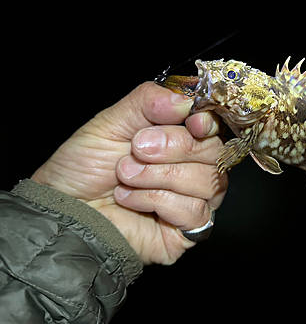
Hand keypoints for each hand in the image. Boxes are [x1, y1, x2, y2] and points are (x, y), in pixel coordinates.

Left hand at [31, 82, 227, 264]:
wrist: (66, 210)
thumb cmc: (85, 168)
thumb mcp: (111, 122)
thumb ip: (147, 102)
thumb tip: (184, 100)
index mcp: (180, 136)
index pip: (214, 125)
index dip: (209, 122)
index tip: (193, 122)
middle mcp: (194, 167)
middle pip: (214, 151)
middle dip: (173, 147)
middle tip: (137, 149)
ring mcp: (194, 198)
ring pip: (207, 181)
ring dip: (158, 176)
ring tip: (125, 177)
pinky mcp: (189, 229)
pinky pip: (194, 211)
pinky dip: (157, 201)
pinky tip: (132, 201)